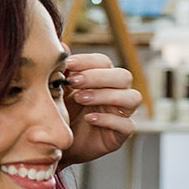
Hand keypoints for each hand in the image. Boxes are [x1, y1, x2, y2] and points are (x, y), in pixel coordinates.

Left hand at [61, 52, 141, 166]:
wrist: (56, 143)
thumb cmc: (60, 112)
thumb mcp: (57, 90)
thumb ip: (61, 69)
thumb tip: (62, 45)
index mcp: (100, 79)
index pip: (104, 62)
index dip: (89, 61)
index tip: (70, 64)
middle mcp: (115, 93)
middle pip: (123, 76)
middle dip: (99, 77)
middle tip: (75, 82)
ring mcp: (120, 113)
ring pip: (132, 97)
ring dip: (106, 95)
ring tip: (81, 99)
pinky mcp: (120, 134)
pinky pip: (127, 125)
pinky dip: (109, 119)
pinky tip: (90, 118)